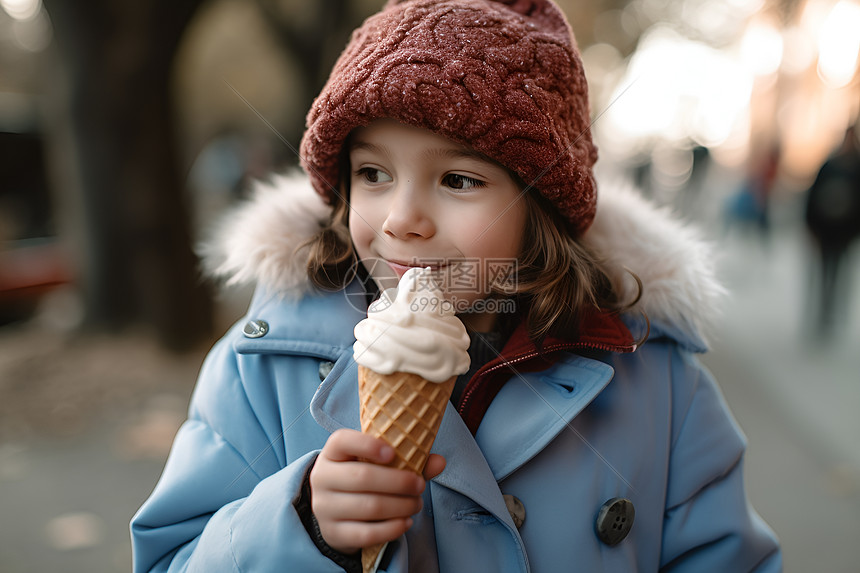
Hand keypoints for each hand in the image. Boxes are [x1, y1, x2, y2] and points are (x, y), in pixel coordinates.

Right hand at [309, 429, 445, 554]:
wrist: (335, 510)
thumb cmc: (362, 478)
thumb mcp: (378, 463)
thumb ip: (409, 459)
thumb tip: (440, 461)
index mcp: (332, 452)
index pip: (342, 441)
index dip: (367, 444)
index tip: (393, 452)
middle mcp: (322, 477)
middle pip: (362, 477)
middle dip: (398, 482)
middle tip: (420, 485)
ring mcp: (325, 507)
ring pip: (368, 507)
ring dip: (401, 506)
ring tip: (416, 503)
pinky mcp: (333, 533)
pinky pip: (367, 534)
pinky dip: (392, 528)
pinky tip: (406, 522)